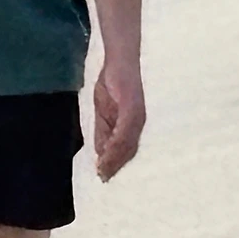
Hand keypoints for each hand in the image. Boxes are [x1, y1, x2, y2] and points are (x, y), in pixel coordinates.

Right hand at [93, 58, 145, 181]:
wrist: (119, 58)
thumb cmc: (112, 83)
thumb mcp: (103, 112)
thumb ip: (103, 132)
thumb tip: (100, 154)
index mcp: (132, 125)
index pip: (126, 149)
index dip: (115, 164)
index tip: (105, 177)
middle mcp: (138, 122)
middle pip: (129, 150)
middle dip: (115, 166)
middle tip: (103, 179)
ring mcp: (137, 114)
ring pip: (127, 142)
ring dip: (115, 158)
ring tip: (103, 170)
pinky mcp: (132, 105)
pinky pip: (125, 128)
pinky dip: (116, 142)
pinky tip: (106, 151)